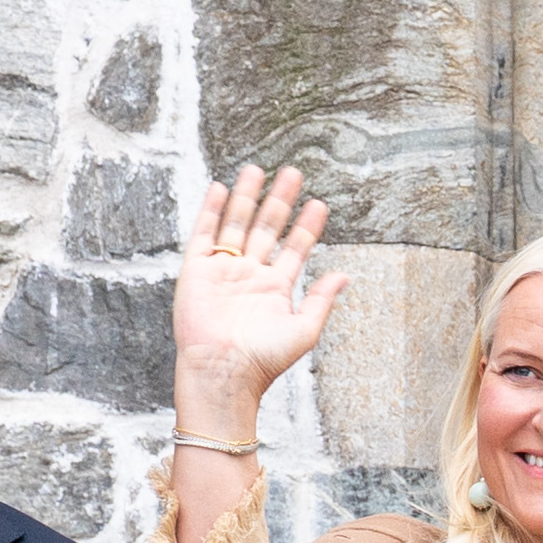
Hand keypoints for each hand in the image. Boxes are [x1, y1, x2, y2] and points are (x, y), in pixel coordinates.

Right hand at [172, 165, 345, 448]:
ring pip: (237, 224)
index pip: (295, 248)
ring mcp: (223, 270)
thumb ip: (321, 300)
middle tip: (293, 173)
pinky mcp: (197, 270)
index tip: (319, 204)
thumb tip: (344, 275)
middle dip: (279, 201)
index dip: (307, 226)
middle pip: (267, 228)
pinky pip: (204, 233)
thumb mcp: (303, 330)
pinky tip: (222, 188)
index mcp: (275, 288)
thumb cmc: (263, 360)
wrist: (224, 372)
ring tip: (258, 170)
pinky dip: (212, 211)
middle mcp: (249, 275)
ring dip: (247, 197)